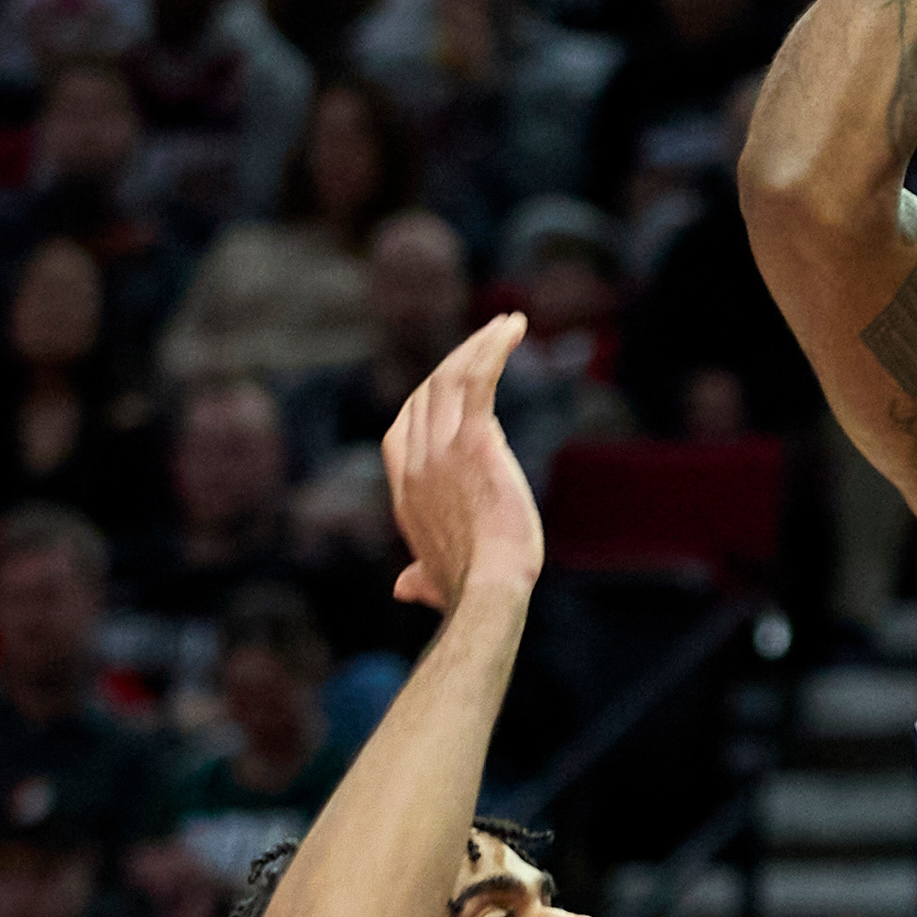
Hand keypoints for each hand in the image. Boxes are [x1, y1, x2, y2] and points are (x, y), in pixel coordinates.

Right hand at [383, 312, 544, 613]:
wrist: (487, 591)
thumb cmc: (468, 591)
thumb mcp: (432, 581)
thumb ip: (418, 578)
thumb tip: (404, 588)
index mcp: (406, 490)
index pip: (403, 428)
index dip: (425, 400)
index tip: (453, 384)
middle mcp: (417, 463)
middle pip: (428, 393)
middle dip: (457, 361)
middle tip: (490, 342)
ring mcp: (441, 450)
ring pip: (451, 378)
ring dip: (477, 345)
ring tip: (506, 325)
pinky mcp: (474, 441)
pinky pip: (478, 380)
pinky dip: (493, 348)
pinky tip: (513, 327)